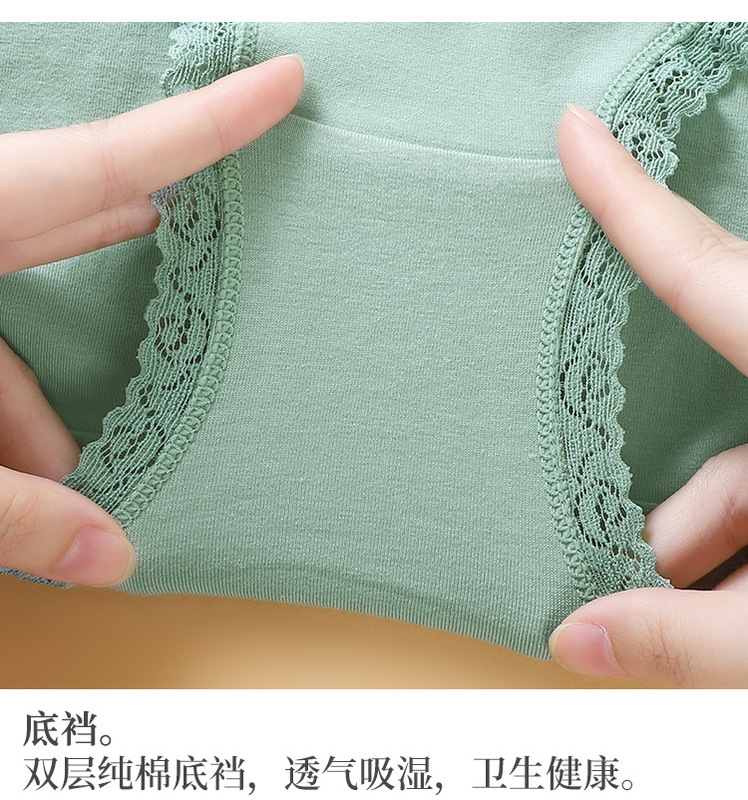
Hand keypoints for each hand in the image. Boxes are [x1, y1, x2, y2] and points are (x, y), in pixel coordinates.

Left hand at [0, 54, 303, 586]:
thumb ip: (9, 512)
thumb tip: (110, 562)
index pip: (103, 159)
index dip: (204, 121)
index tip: (283, 77)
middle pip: (70, 213)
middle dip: (142, 236)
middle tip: (231, 245)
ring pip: (11, 300)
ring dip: (42, 390)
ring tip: (73, 468)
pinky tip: (15, 473)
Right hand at [548, 102, 747, 686]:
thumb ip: (684, 643)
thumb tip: (573, 640)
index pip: (711, 278)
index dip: (632, 203)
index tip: (579, 132)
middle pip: (733, 434)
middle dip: (685, 515)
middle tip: (641, 567)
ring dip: (726, 543)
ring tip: (694, 611)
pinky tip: (743, 605)